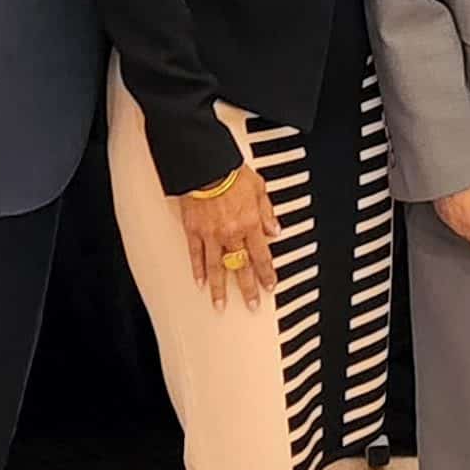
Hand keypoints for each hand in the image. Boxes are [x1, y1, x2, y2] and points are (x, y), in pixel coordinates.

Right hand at [181, 168, 280, 306]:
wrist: (205, 165)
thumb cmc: (231, 172)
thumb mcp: (259, 189)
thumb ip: (267, 212)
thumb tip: (275, 231)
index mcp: (250, 223)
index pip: (262, 255)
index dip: (266, 273)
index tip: (269, 286)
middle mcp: (232, 233)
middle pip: (241, 267)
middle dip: (247, 288)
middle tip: (251, 304)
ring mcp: (211, 234)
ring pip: (217, 267)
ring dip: (220, 288)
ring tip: (220, 304)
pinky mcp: (194, 231)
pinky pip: (196, 255)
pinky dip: (198, 270)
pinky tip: (200, 283)